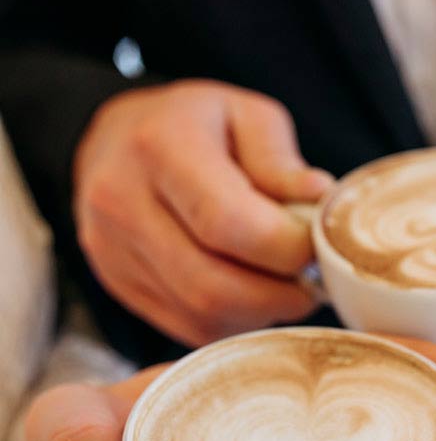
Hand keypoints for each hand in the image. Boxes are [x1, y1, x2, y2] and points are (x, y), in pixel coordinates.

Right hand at [73, 80, 336, 345]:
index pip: (225, 222)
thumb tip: (318, 201)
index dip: (284, 247)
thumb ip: (279, 160)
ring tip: (287, 285)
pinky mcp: (118, 285)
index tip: (318, 245)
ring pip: (198, 315)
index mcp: (161, 147)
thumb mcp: (246, 114)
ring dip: (258, 312)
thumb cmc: (194, 123)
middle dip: (277, 295)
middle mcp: (123, 203)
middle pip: (210, 285)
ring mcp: (112, 252)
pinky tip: (252, 293)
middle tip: (313, 281)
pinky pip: (184, 326)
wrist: (113, 140)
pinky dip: (232, 321)